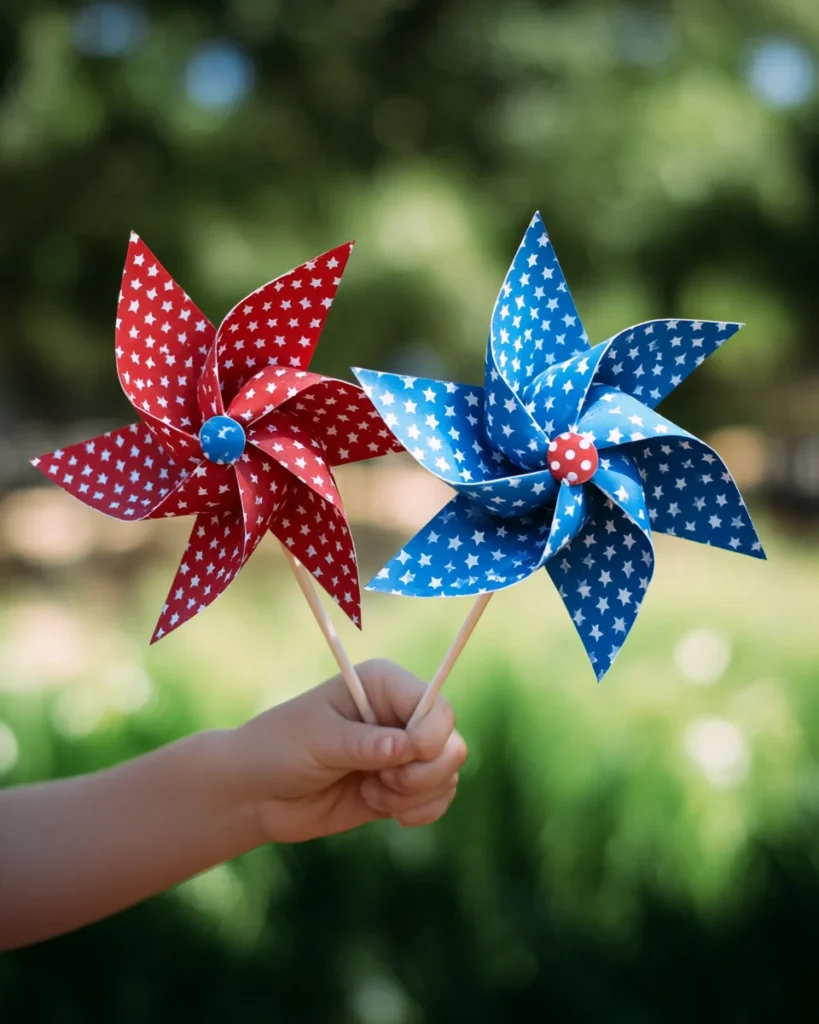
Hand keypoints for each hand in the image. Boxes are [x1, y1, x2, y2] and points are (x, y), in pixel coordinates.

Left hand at [230, 659, 467, 843]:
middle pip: (451, 743)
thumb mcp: (317, 741)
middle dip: (422, 774)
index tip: (398, 759)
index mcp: (384, 685)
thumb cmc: (280, 749)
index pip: (437, 707)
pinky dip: (419, 812)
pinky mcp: (403, 785)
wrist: (257, 792)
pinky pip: (439, 798)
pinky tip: (382, 808)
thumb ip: (363, 744)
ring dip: (414, 796)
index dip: (429, 738)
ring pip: (448, 774)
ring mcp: (405, 751)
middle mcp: (402, 714)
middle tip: (381, 780)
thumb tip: (407, 748)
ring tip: (371, 793)